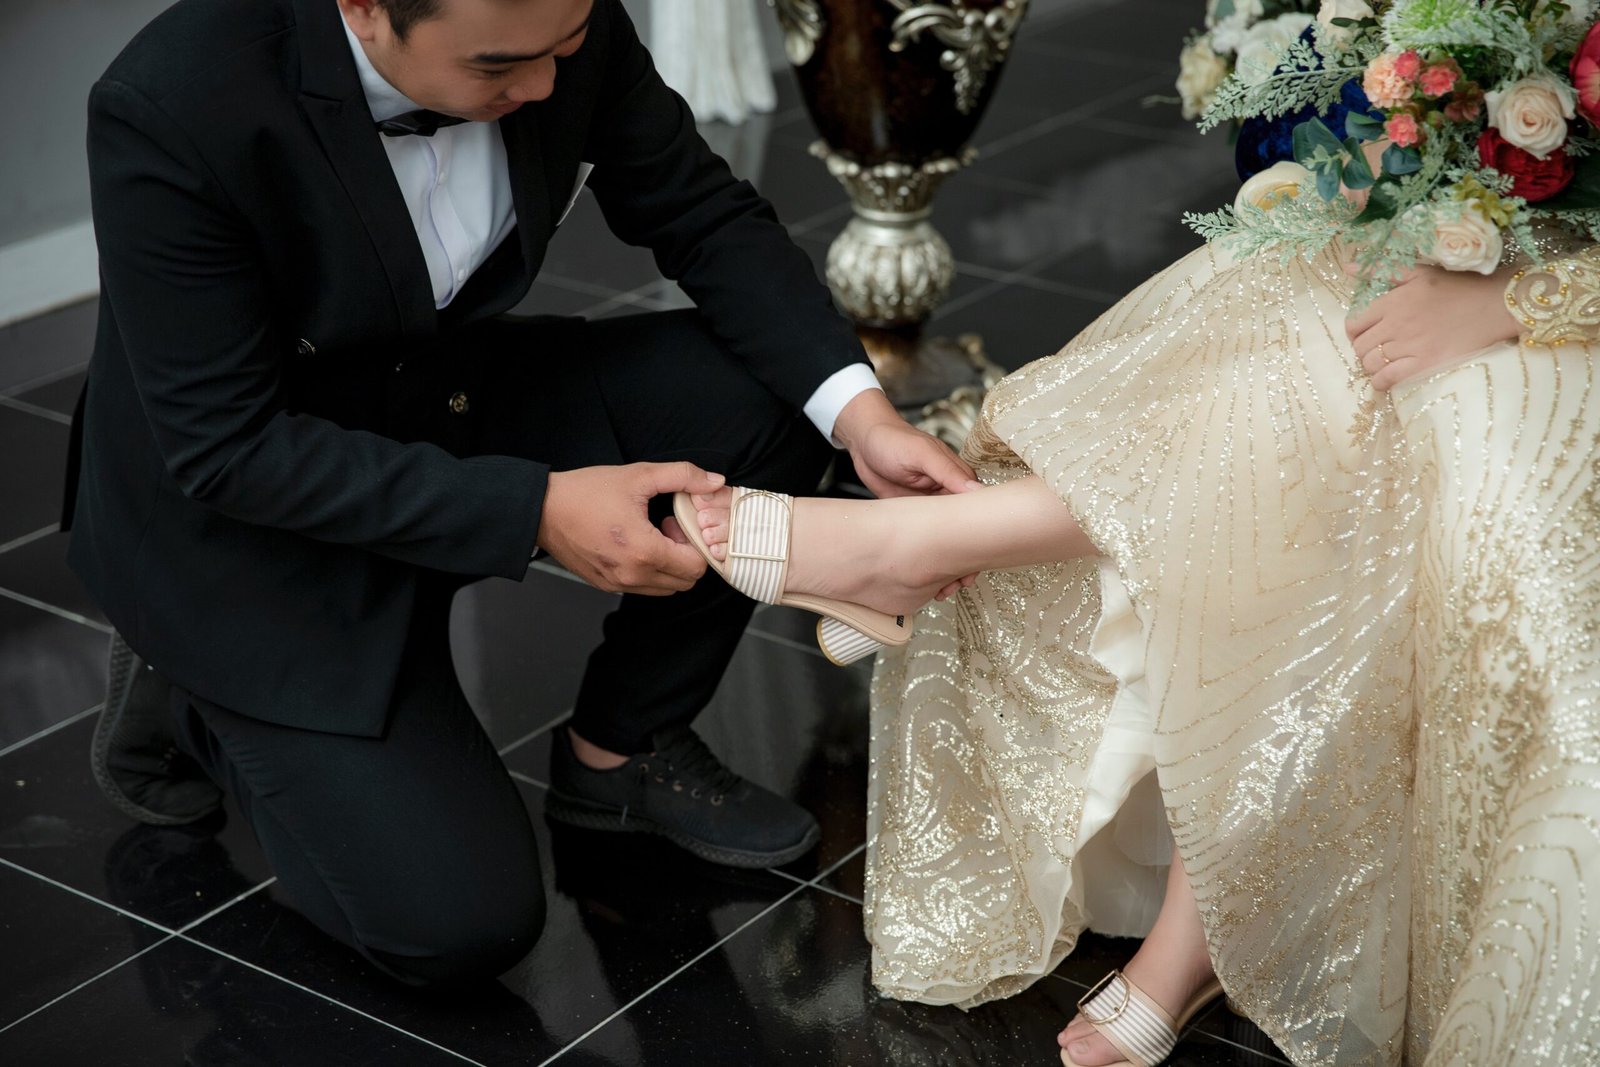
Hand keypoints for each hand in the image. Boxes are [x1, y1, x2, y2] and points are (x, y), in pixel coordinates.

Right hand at [536, 462, 724, 594]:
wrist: (542, 510)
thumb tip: (714, 481)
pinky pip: (642, 588)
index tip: (677, 522)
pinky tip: (634, 544)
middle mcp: (632, 575)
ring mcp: (618, 584)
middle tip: (668, 529)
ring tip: (651, 536)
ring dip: (668, 566)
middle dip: (685, 556)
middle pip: (685, 582)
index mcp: (644, 552)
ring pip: (665, 589)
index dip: (696, 543)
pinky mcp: (606, 585)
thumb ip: (683, 476)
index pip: (696, 567)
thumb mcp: (639, 475)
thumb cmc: (585, 492)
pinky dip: (649, 572)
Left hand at [834, 389, 982, 596]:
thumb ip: (947, 471)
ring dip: (948, 565)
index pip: (979, 513)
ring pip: (947, 542)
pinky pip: (927, 541)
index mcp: (958, 479)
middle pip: (966, 534)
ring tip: (944, 589)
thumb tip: (977, 491)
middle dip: (966, 560)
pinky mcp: (914, 516)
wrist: (864, 442)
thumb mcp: (921, 453)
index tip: (980, 563)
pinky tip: (928, 577)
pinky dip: (930, 559)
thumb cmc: (894, 440)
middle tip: (960, 584)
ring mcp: (932, 508)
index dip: (981, 539)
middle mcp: (949, 495)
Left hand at [1346, 264, 1520, 390]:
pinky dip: (1380, 382)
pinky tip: (1384, 378)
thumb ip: (1381, 271)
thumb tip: (1348, 268)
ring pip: (1370, 363)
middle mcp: (1397, 324)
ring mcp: (1410, 345)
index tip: (1364, 331)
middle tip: (1374, 347)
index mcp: (1393, 301)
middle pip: (1359, 345)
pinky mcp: (1425, 364)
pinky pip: (1388, 379)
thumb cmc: (1458, 287)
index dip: (1354, 330)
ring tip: (1381, 361)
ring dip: (1370, 364)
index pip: (1354, 323)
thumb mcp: (1419, 271)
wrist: (1496, 305)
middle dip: (1361, 348)